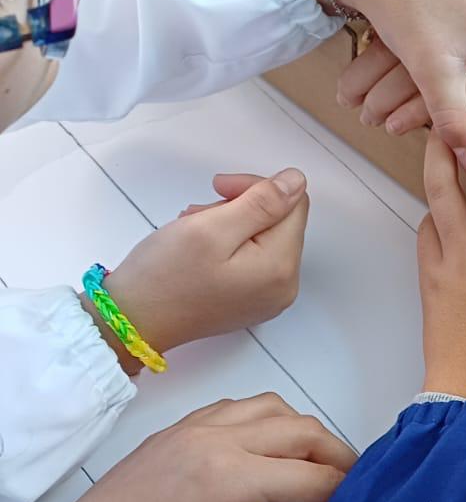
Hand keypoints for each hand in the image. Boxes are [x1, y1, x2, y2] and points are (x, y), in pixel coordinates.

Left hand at [38, 395, 355, 501]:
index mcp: (226, 478)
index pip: (311, 477)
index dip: (344, 493)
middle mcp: (211, 440)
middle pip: (300, 429)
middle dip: (336, 455)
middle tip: (353, 485)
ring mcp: (191, 429)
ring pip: (271, 407)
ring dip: (302, 432)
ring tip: (316, 467)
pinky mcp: (174, 431)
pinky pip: (236, 408)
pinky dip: (266, 421)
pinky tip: (270, 452)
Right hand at [89, 171, 309, 373]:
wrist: (132, 321)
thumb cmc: (165, 275)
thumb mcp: (213, 227)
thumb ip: (262, 202)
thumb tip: (297, 180)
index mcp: (281, 267)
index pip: (293, 203)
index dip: (256, 187)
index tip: (217, 188)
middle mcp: (285, 287)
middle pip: (279, 222)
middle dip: (241, 207)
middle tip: (198, 213)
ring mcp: (268, 297)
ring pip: (263, 238)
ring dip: (229, 223)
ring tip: (193, 229)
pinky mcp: (249, 301)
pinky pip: (251, 259)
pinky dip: (227, 244)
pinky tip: (199, 247)